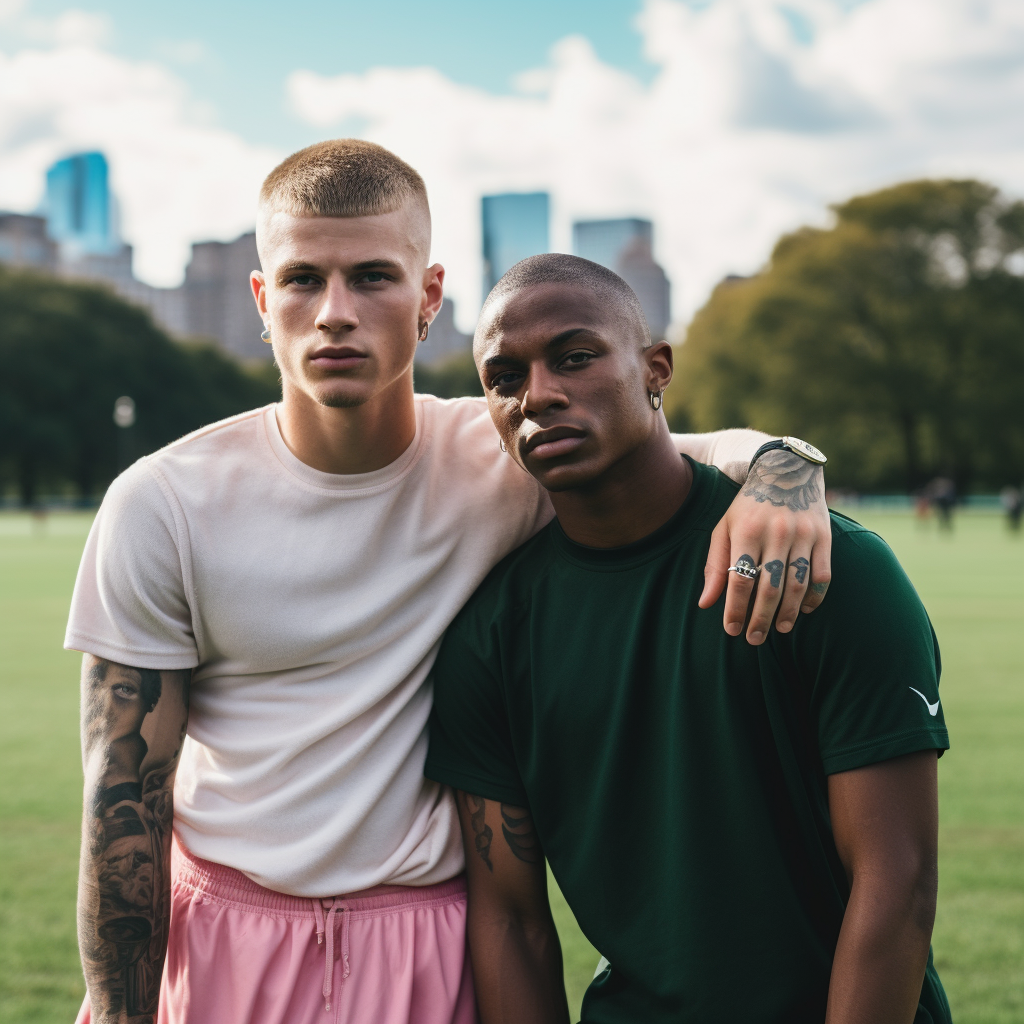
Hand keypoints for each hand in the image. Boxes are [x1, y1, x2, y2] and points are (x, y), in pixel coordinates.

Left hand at [699, 450, 830, 643]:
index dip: (735, 608)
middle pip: (769, 587)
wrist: (785, 471)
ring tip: (780, 630)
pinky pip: (822, 574)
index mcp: (747, 530)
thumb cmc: (748, 507)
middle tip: (754, 639)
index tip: (732, 630)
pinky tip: (804, 609)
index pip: (740, 579)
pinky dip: (814, 597)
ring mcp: (804, 534)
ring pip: (797, 584)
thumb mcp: (724, 528)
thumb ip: (715, 565)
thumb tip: (705, 604)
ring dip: (788, 613)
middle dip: (761, 618)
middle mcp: (777, 532)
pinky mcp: (825, 536)